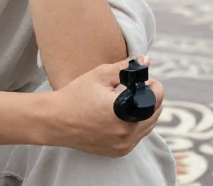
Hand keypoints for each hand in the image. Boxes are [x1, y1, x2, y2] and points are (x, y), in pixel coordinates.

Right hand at [44, 56, 164, 157]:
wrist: (55, 120)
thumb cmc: (75, 95)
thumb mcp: (100, 75)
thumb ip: (125, 67)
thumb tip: (145, 61)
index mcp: (125, 112)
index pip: (157, 97)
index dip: (152, 84)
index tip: (140, 79)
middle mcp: (128, 133)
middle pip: (156, 112)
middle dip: (149, 98)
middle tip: (132, 89)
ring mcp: (124, 145)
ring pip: (148, 126)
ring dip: (143, 112)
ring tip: (124, 102)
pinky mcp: (119, 152)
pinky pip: (137, 137)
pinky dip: (134, 125)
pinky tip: (118, 116)